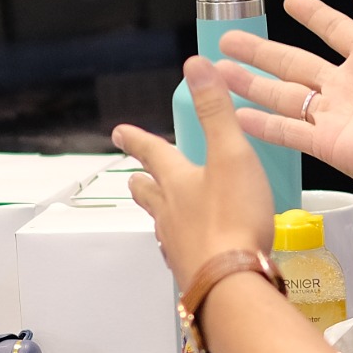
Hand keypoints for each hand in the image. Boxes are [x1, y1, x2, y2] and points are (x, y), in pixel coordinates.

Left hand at [113, 57, 276, 289]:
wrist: (232, 284)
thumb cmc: (233, 220)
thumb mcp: (230, 154)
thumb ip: (215, 111)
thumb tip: (196, 68)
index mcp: (176, 181)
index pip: (151, 151)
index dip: (136, 139)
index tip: (119, 132)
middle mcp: (169, 213)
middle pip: (148, 193)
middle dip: (141, 181)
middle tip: (133, 177)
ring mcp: (177, 245)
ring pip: (161, 224)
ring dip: (161, 214)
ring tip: (163, 213)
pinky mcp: (192, 270)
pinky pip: (181, 252)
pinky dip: (183, 244)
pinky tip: (192, 249)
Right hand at [212, 0, 352, 201]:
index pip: (333, 28)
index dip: (312, 14)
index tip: (290, 1)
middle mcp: (345, 85)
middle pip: (292, 62)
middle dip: (260, 51)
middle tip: (229, 38)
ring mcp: (333, 115)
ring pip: (281, 95)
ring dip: (249, 84)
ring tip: (217, 71)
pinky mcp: (327, 144)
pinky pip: (287, 132)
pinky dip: (260, 125)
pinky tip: (235, 115)